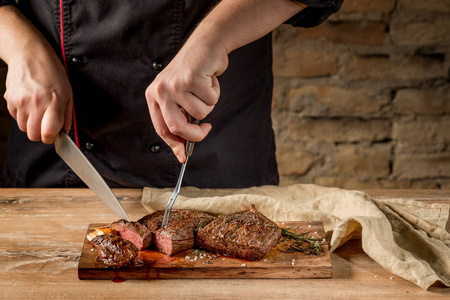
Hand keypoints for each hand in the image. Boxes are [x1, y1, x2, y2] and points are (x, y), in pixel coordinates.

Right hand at [4, 48, 72, 143]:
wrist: (29, 54)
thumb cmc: (52, 73)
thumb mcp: (68, 92)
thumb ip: (67, 115)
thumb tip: (64, 132)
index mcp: (54, 102)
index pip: (48, 133)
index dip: (51, 138)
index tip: (53, 135)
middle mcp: (36, 103)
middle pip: (33, 135)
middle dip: (40, 134)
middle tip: (46, 124)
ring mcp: (20, 101)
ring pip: (23, 128)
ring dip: (31, 124)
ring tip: (38, 110)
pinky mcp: (9, 99)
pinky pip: (15, 118)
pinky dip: (22, 115)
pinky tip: (29, 103)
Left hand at [145, 39, 227, 162]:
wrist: (205, 45)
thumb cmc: (195, 73)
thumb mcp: (181, 96)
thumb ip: (180, 117)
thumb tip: (183, 149)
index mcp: (154, 96)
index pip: (161, 129)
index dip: (174, 144)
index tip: (183, 156)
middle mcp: (160, 90)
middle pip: (176, 127)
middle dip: (195, 134)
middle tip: (205, 129)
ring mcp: (175, 84)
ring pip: (199, 113)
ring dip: (209, 104)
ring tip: (205, 88)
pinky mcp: (191, 78)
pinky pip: (210, 100)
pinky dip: (215, 92)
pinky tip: (209, 79)